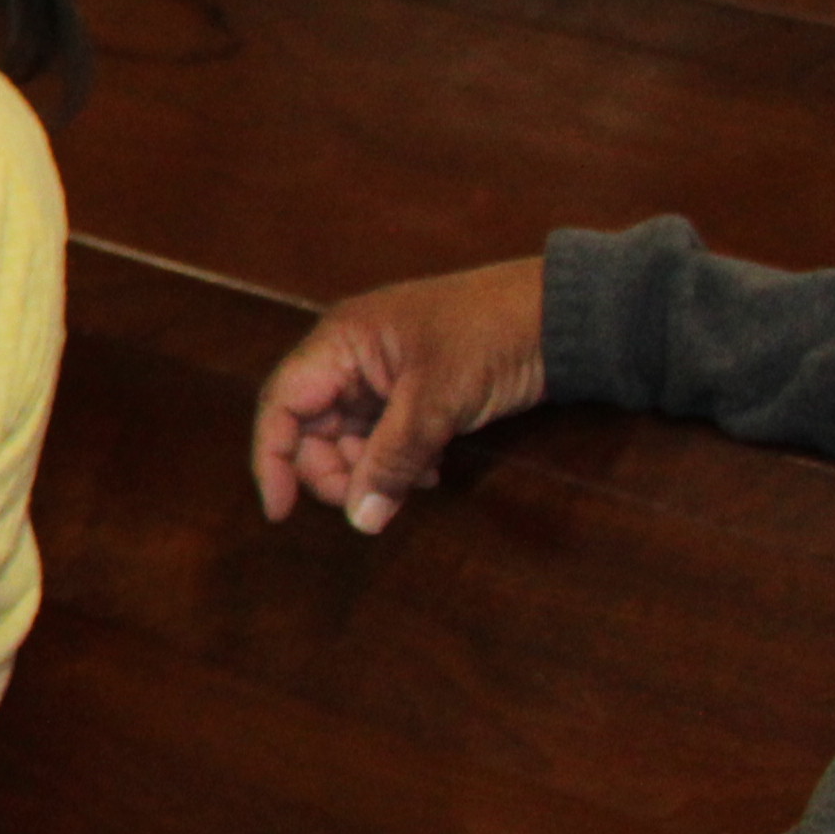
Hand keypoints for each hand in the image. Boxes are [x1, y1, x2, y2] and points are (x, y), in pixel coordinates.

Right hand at [255, 255, 549, 531]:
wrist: (561, 314)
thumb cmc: (490, 337)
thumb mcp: (436, 401)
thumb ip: (392, 459)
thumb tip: (360, 519)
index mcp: (340, 343)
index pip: (281, 404)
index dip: (273, 458)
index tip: (281, 511)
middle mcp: (349, 357)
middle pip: (310, 427)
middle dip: (334, 469)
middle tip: (370, 501)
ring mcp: (380, 374)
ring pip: (348, 436)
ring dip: (371, 468)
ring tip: (416, 481)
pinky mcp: (412, 390)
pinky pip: (383, 436)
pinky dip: (397, 460)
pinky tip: (430, 471)